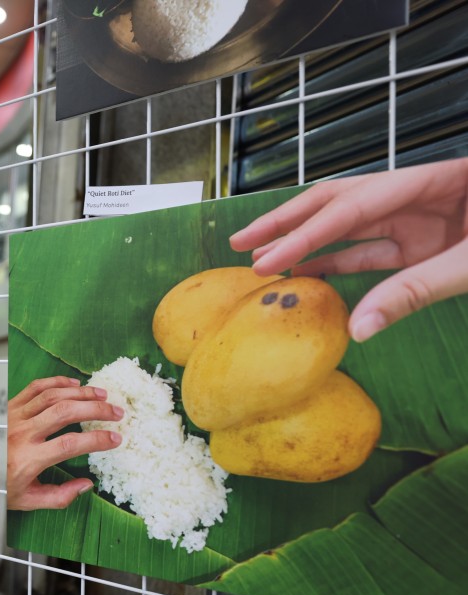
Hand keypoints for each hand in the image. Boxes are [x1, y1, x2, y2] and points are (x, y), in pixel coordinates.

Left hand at [7, 376, 122, 510]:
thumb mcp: (28, 501)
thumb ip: (60, 497)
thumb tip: (87, 485)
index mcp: (28, 459)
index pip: (69, 445)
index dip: (96, 440)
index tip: (116, 438)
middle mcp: (22, 433)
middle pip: (64, 413)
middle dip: (95, 409)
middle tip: (116, 412)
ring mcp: (14, 416)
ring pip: (52, 396)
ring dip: (80, 393)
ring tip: (102, 395)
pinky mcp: (9, 405)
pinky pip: (36, 388)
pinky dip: (57, 382)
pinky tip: (75, 385)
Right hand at [230, 159, 467, 341]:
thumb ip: (415, 291)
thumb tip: (358, 328)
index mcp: (436, 181)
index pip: (351, 207)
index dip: (304, 234)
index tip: (265, 261)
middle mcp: (418, 195)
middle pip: (337, 202)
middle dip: (287, 222)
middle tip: (242, 242)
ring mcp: (420, 219)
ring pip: (348, 226)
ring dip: (304, 243)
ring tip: (261, 259)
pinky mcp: (424, 244)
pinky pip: (370, 251)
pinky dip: (335, 262)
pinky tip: (304, 273)